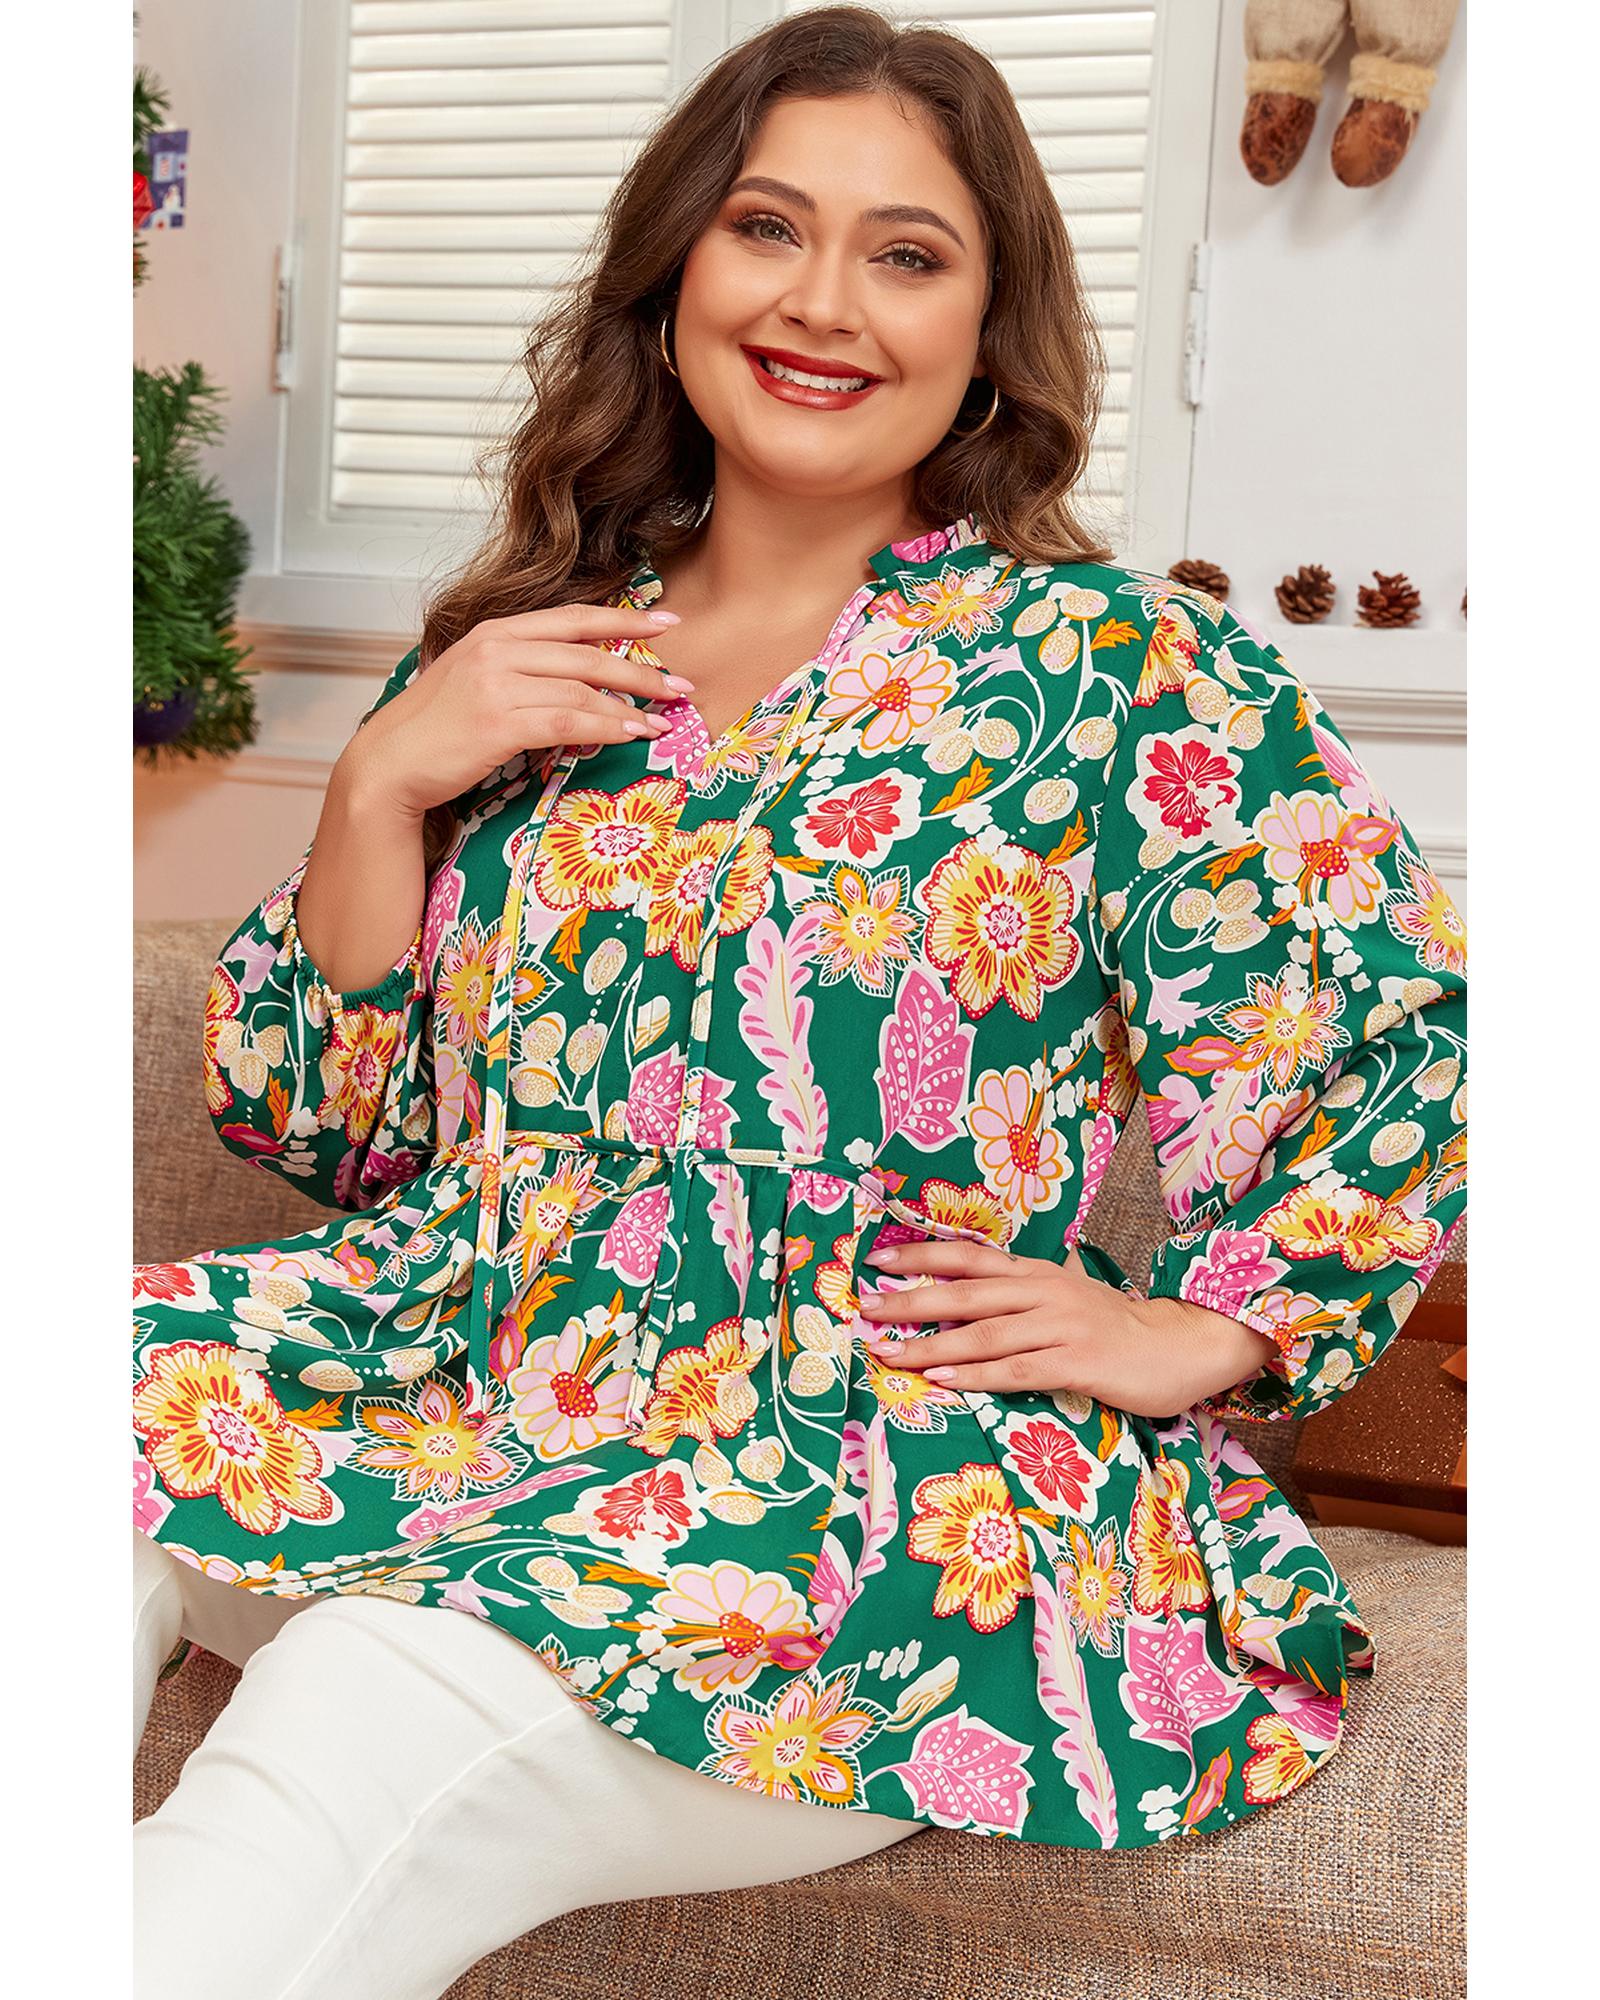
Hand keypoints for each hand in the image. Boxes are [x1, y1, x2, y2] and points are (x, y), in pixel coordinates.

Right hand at [338, 603, 696, 819]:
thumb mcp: (476, 683)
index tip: (667, 622)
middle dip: (641, 668)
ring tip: (663, 721)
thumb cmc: (435, 731)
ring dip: (630, 705)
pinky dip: (605, 727)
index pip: (573, 618)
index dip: (625, 619)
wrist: (388, 764)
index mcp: (495, 632)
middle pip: (587, 652)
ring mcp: (496, 683)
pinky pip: (567, 720)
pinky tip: (631, 734)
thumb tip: (579, 685)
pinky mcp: (498, 722)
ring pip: (582, 688)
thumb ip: (522, 672)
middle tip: (681, 684)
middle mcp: (497, 649)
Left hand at [855, 1239, 1280, 1419]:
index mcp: (1037, 1272)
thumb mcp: (1067, 1295)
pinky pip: (1015, 1370)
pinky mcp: (1076, 1363)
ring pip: (983, 1334)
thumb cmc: (1117, 1327)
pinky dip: (975, 1374)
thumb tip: (972, 1294)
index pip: (969, 1258)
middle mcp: (1044, 1292)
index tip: (876, 1261)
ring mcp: (1060, 1327)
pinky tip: (943, 1379)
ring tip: (889, 1352)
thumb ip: (1023, 1294)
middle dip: (911, 1300)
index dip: (922, 1256)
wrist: (1182, 1345)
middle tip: (866, 1307)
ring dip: (931, 1344)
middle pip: (965, 1293)